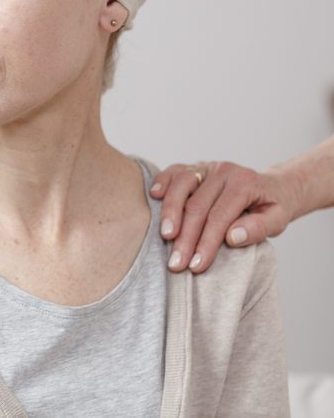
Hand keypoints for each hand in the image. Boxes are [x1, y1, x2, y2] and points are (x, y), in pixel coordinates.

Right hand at [150, 161, 296, 273]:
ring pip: (181, 186)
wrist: (271, 186)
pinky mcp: (193, 167)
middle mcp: (223, 171)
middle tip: (176, 263)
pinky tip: (154, 197)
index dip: (206, 242)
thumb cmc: (271, 207)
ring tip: (165, 236)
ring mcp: (206, 166)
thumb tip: (232, 238)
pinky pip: (173, 171)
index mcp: (244, 183)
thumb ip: (259, 228)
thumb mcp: (277, 220)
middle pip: (197, 205)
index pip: (219, 216)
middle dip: (185, 237)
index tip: (196, 265)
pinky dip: (162, 182)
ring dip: (170, 212)